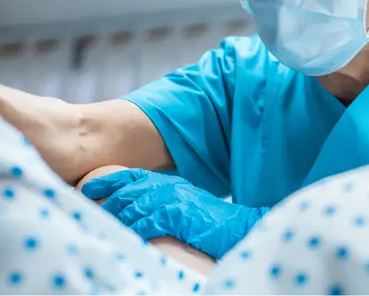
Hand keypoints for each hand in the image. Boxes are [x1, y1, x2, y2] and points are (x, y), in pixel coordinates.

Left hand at [81, 168, 267, 258]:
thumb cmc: (209, 219)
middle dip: (108, 205)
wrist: (236, 226)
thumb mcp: (185, 202)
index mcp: (169, 182)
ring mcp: (173, 200)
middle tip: (94, 216)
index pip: (132, 176)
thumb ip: (163, 200)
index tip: (87, 187)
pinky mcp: (178, 216)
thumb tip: (136, 210)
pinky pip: (148, 223)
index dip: (107, 180)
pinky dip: (136, 230)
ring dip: (119, 221)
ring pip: (134, 209)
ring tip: (109, 230)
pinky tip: (132, 237)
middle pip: (127, 193)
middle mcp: (168, 187)